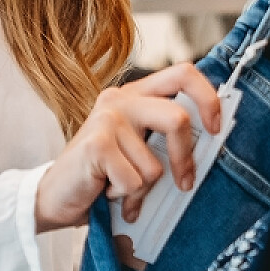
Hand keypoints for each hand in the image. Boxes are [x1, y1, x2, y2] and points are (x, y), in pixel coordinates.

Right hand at [34, 64, 223, 231]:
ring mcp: (107, 119)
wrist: (54, 197)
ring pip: (155, 165)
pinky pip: (134, 181)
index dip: (208, 98)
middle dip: (185, 158)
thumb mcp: (138, 149)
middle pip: (177, 118)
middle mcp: (120, 99)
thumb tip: (213, 138)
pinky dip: (124, 197)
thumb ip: (166, 138)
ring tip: (119, 187)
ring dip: (142, 189)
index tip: (216, 130)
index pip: (183, 73)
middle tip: (184, 183)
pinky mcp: (97, 144)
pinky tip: (105, 191)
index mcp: (136, 95)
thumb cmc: (102, 175)